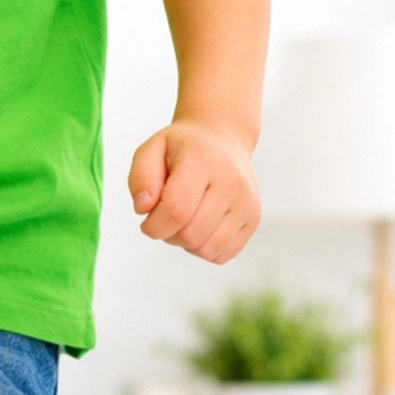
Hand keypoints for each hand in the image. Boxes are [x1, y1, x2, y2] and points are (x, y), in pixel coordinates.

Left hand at [128, 120, 259, 264]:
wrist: (222, 139)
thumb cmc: (183, 148)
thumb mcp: (153, 149)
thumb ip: (140, 177)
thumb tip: (144, 208)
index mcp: (203, 160)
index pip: (176, 211)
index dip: (153, 225)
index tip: (147, 218)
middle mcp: (231, 181)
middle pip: (191, 235)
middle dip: (168, 234)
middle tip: (165, 217)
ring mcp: (247, 202)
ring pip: (208, 250)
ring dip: (186, 244)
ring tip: (184, 220)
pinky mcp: (253, 219)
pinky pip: (222, 255)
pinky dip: (203, 249)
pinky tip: (200, 226)